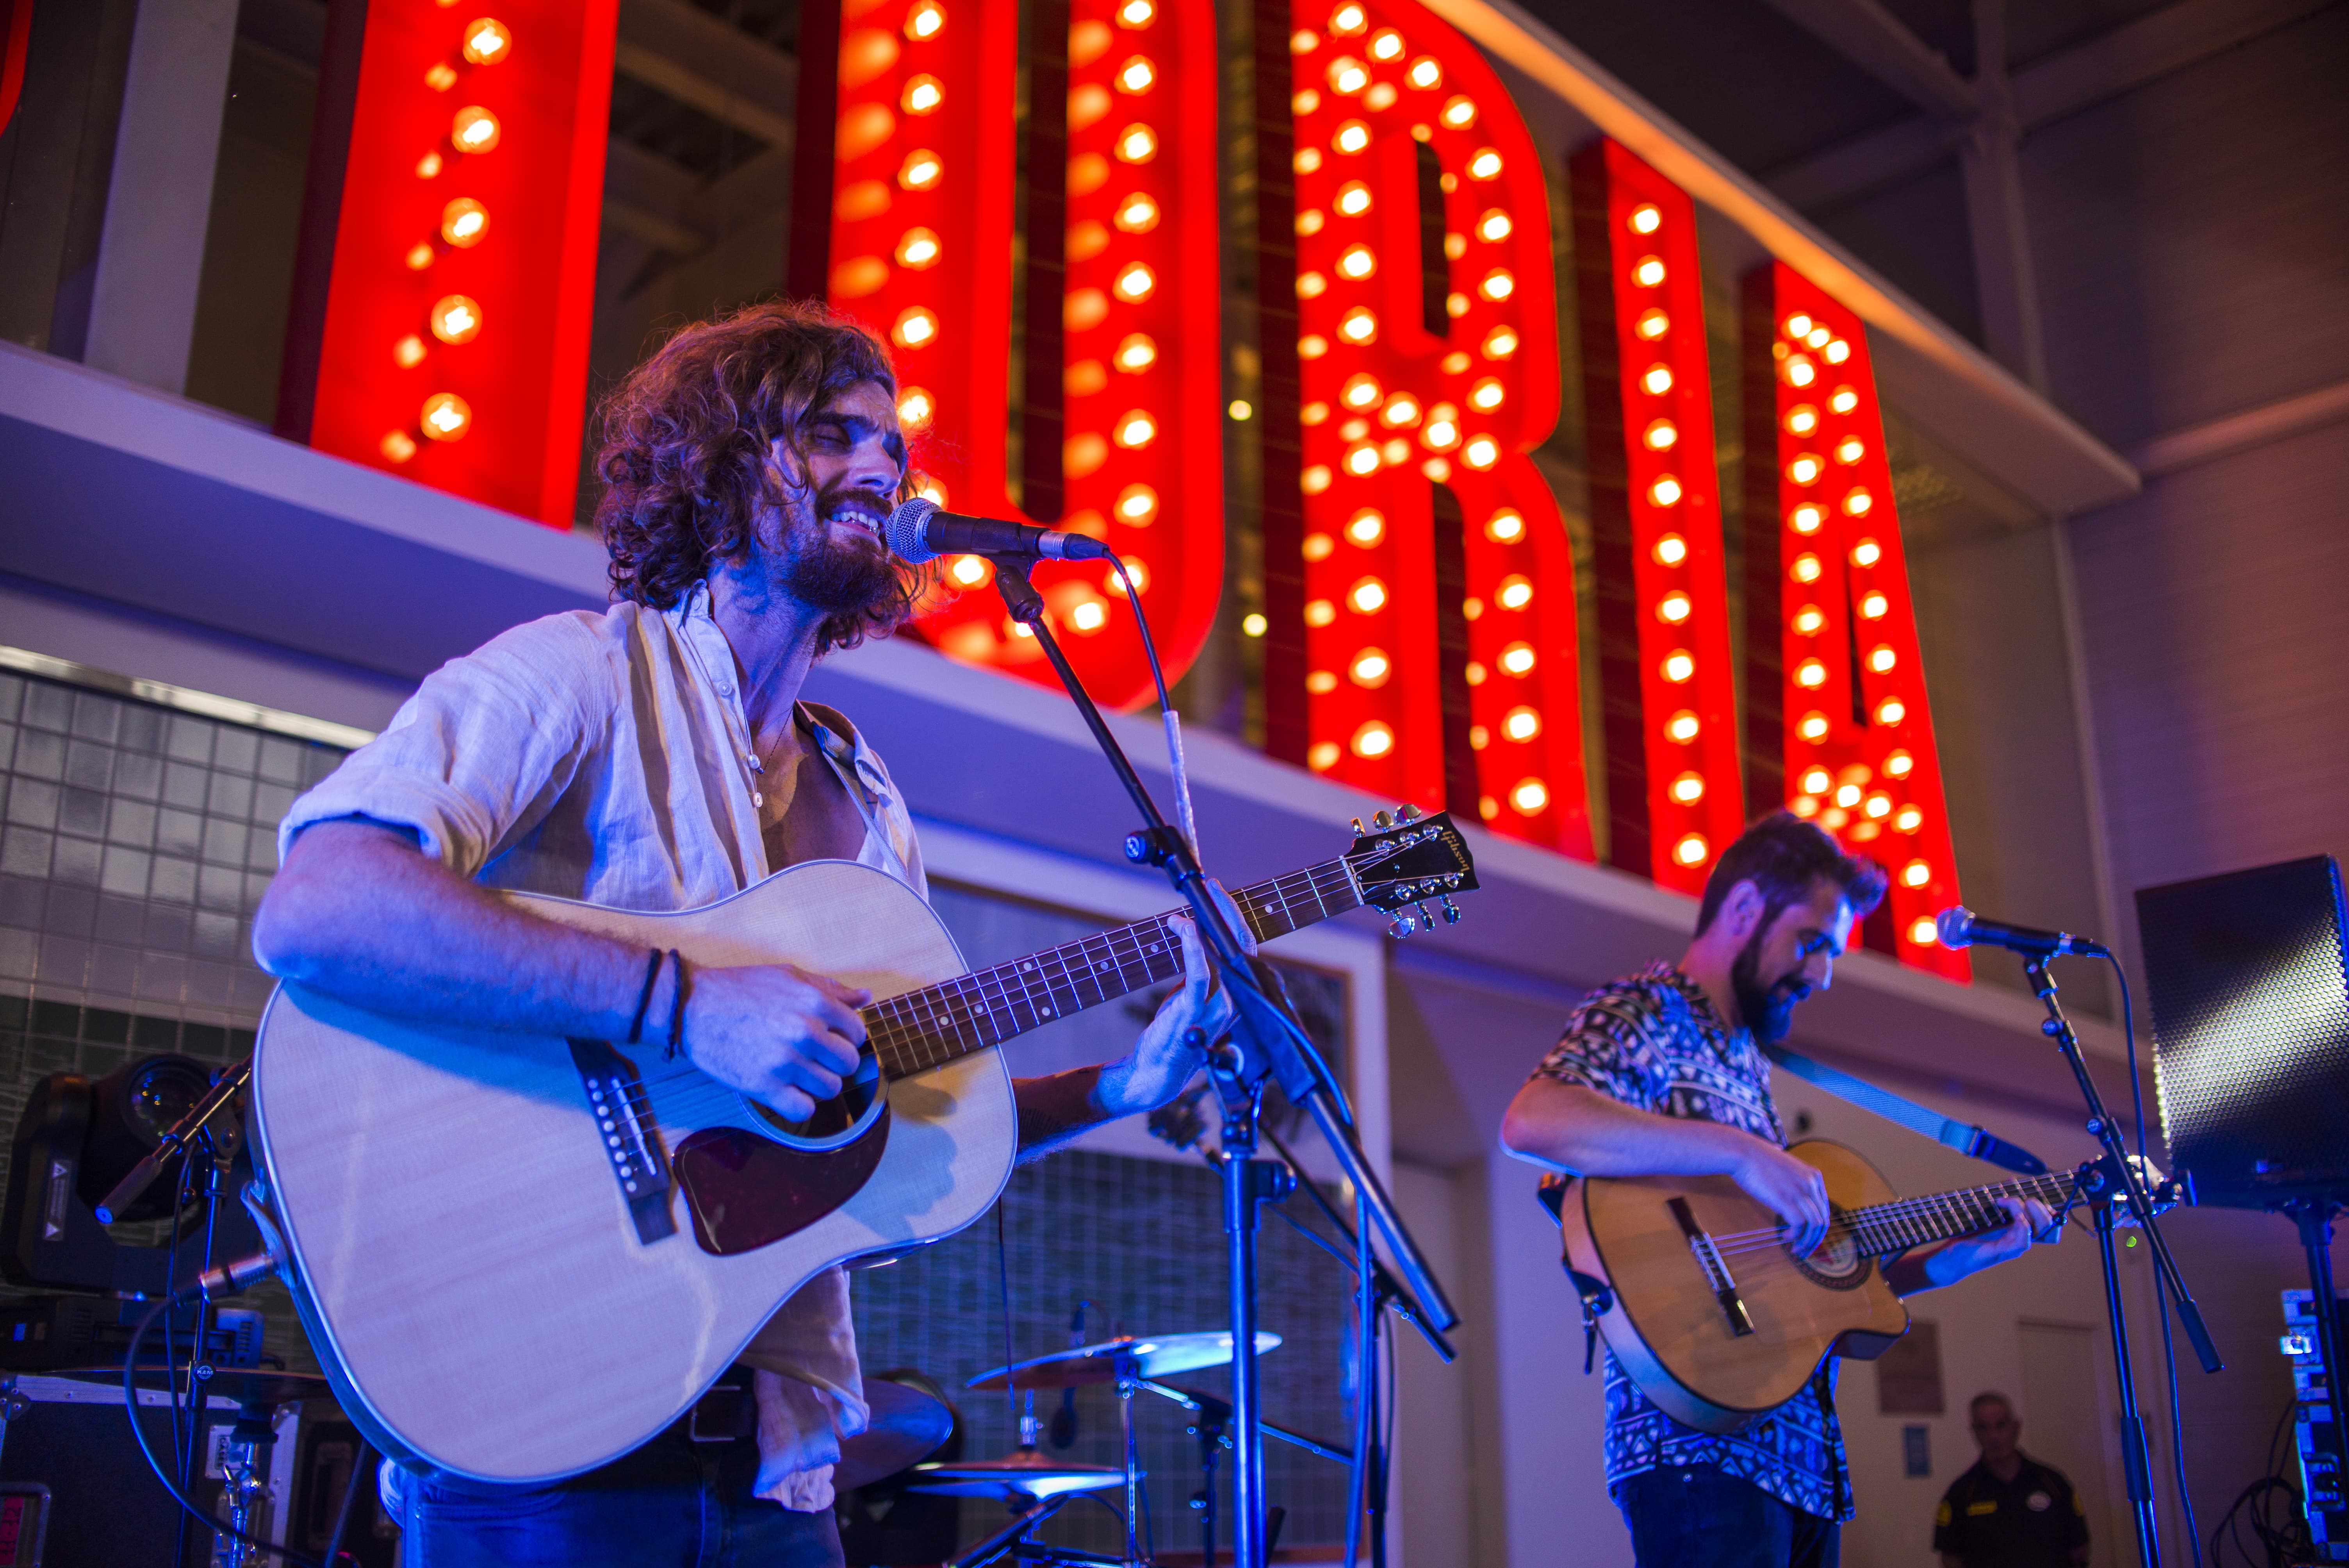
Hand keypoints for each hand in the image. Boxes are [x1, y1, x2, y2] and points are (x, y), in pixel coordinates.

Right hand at [683, 961, 871, 1119]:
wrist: (692, 1006)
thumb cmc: (740, 988)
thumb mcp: (788, 976)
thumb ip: (830, 989)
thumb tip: (865, 997)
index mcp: (814, 1002)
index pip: (856, 1033)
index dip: (845, 1037)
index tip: (830, 1039)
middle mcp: (804, 1032)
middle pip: (848, 1063)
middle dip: (836, 1063)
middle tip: (815, 1058)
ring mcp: (785, 1061)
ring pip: (830, 1089)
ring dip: (818, 1084)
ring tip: (799, 1073)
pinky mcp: (763, 1086)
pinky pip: (803, 1110)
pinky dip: (799, 1105)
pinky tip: (787, 1091)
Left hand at [1098, 885, 1248, 1117]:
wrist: (1157, 1072)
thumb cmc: (1174, 1035)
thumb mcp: (1192, 997)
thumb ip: (1201, 971)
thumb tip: (1195, 934)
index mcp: (1237, 995)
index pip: (1244, 949)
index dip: (1234, 918)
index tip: (1217, 893)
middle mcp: (1234, 1000)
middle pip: (1241, 947)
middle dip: (1229, 913)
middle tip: (1213, 888)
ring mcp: (1216, 1008)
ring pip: (1225, 956)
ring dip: (1210, 924)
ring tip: (1197, 902)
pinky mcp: (1194, 1013)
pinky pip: (1200, 975)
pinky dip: (1194, 948)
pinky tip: (1186, 928)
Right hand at [1733, 1141, 1831, 1256]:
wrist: (1741, 1152)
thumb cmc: (1757, 1160)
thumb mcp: (1785, 1168)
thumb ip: (1794, 1180)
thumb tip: (1793, 1195)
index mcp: (1814, 1175)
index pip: (1824, 1208)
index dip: (1818, 1227)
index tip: (1808, 1237)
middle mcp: (1811, 1183)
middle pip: (1823, 1219)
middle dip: (1815, 1239)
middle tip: (1805, 1249)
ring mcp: (1800, 1191)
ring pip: (1815, 1225)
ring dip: (1807, 1241)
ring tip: (1796, 1249)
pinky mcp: (1786, 1199)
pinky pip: (1799, 1225)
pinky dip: (1795, 1235)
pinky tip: (1786, 1236)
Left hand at [1929, 1197, 2057, 1284]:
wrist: (1951, 1256)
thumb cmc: (1966, 1234)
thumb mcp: (1984, 1211)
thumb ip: (2000, 1199)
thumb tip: (2012, 1180)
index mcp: (2019, 1229)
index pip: (2048, 1221)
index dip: (2049, 1209)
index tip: (2034, 1195)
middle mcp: (2020, 1238)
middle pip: (2049, 1224)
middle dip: (2041, 1206)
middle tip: (2022, 1198)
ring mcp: (2013, 1246)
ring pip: (2039, 1230)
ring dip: (2028, 1211)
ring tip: (2009, 1202)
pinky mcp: (2003, 1252)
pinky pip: (2023, 1242)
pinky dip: (2023, 1227)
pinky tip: (2015, 1217)